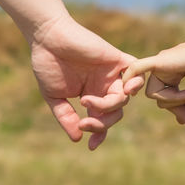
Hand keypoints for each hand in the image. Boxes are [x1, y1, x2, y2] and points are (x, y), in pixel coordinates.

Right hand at [29, 13, 142, 149]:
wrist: (47, 38)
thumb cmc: (48, 64)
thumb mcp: (55, 97)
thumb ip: (66, 116)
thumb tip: (77, 138)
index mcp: (90, 95)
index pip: (102, 119)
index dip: (100, 134)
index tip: (91, 146)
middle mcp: (103, 85)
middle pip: (116, 112)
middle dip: (103, 123)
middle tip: (85, 123)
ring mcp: (111, 72)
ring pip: (125, 97)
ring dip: (111, 106)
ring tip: (89, 102)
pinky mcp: (116, 58)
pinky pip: (136, 70)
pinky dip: (136, 81)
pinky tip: (126, 88)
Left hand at [121, 28, 184, 131]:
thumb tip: (181, 121)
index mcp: (172, 74)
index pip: (168, 100)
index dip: (182, 113)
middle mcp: (163, 69)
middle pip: (160, 99)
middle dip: (179, 107)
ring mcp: (160, 65)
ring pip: (153, 94)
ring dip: (176, 99)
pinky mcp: (159, 61)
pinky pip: (137, 69)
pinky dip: (130, 78)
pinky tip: (127, 91)